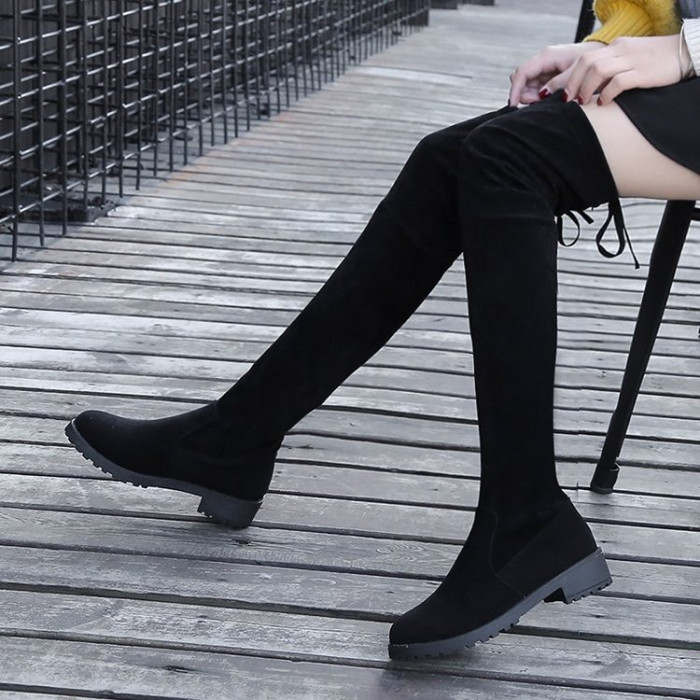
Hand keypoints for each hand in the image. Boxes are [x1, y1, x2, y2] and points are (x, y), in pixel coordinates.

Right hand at [509, 42, 605, 105]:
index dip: (515, 90)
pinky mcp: (547, 77)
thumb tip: (541, 95)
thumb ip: (558, 83)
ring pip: (526, 86)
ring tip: (546, 103)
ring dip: (531, 97)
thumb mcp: (576, 72)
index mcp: (546, 57)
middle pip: (520, 80)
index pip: (521, 73)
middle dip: (524, 94)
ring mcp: (544, 70)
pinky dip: (537, 98)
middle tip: (538, 104)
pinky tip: (547, 101)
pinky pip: (535, 89)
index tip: (513, 106)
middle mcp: (542, 62)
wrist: (603, 57)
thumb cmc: (592, 61)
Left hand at [562, 35, 687, 105]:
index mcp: (614, 48)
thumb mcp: (627, 62)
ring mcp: (632, 60)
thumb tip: (584, 91)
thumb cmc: (653, 63)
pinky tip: (602, 104)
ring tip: (581, 103)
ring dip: (585, 89)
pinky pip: (619, 81)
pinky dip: (606, 94)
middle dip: (570, 83)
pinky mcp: (643, 72)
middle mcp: (620, 51)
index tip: (550, 93)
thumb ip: (608, 72)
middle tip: (564, 101)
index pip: (582, 59)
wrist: (685, 53)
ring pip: (598, 71)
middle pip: (585, 63)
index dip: (564, 77)